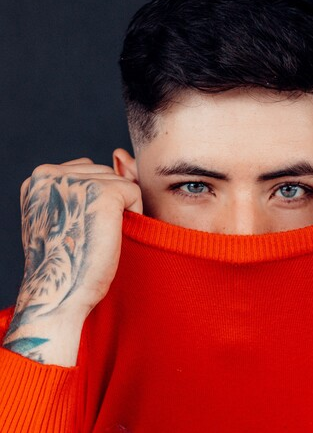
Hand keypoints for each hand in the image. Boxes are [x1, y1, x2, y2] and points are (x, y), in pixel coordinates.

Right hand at [3, 158, 141, 364]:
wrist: (59, 294)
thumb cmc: (66, 259)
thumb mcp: (66, 214)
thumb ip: (83, 185)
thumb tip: (121, 155)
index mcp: (39, 179)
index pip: (87, 172)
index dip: (96, 201)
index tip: (82, 227)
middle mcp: (52, 173)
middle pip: (105, 173)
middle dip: (110, 202)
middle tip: (90, 234)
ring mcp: (77, 181)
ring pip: (120, 182)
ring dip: (120, 209)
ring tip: (98, 235)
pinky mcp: (103, 193)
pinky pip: (135, 191)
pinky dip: (133, 213)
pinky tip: (114, 235)